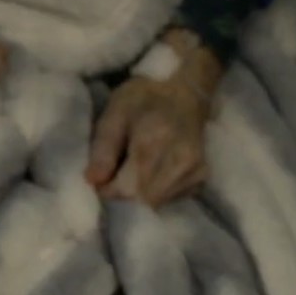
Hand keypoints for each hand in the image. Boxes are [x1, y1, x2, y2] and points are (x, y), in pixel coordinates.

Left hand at [85, 50, 217, 207]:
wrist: (185, 91)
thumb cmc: (144, 98)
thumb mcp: (115, 113)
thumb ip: (103, 148)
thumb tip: (93, 182)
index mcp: (154, 143)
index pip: (128, 189)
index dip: (108, 190)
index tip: (98, 179)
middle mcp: (180, 162)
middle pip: (143, 200)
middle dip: (123, 194)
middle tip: (113, 175)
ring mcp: (195, 172)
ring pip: (158, 202)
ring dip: (139, 193)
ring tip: (132, 169)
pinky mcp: (202, 178)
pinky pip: (171, 198)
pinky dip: (156, 191)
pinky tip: (151, 171)